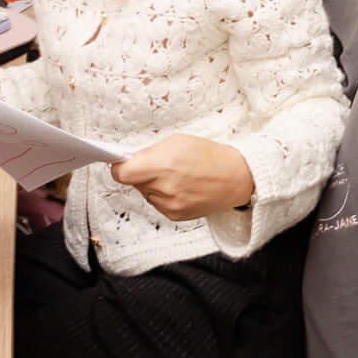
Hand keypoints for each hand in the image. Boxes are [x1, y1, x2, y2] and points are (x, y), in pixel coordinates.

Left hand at [111, 133, 255, 220]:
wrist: (238, 178)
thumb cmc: (211, 156)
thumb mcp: (180, 142)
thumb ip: (151, 152)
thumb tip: (128, 161)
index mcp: (164, 165)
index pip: (121, 173)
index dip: (119, 167)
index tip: (122, 163)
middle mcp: (165, 188)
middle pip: (133, 183)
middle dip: (141, 173)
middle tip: (161, 165)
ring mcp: (170, 205)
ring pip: (145, 193)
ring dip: (153, 185)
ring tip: (176, 177)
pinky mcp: (176, 216)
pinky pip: (157, 204)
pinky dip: (164, 196)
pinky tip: (181, 188)